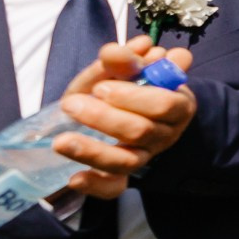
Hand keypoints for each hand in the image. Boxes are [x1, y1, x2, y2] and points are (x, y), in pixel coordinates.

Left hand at [54, 37, 196, 197]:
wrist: (132, 110)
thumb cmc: (133, 84)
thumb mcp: (128, 68)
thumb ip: (123, 60)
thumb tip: (121, 49)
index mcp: (176, 105)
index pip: (164, 105)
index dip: (133, 97)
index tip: (102, 87)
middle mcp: (163, 135)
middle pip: (141, 132)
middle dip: (105, 118)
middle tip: (72, 104)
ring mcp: (142, 157)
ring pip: (125, 162)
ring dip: (93, 151)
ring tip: (61, 142)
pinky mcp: (122, 176)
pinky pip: (113, 188)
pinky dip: (94, 185)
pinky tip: (75, 179)